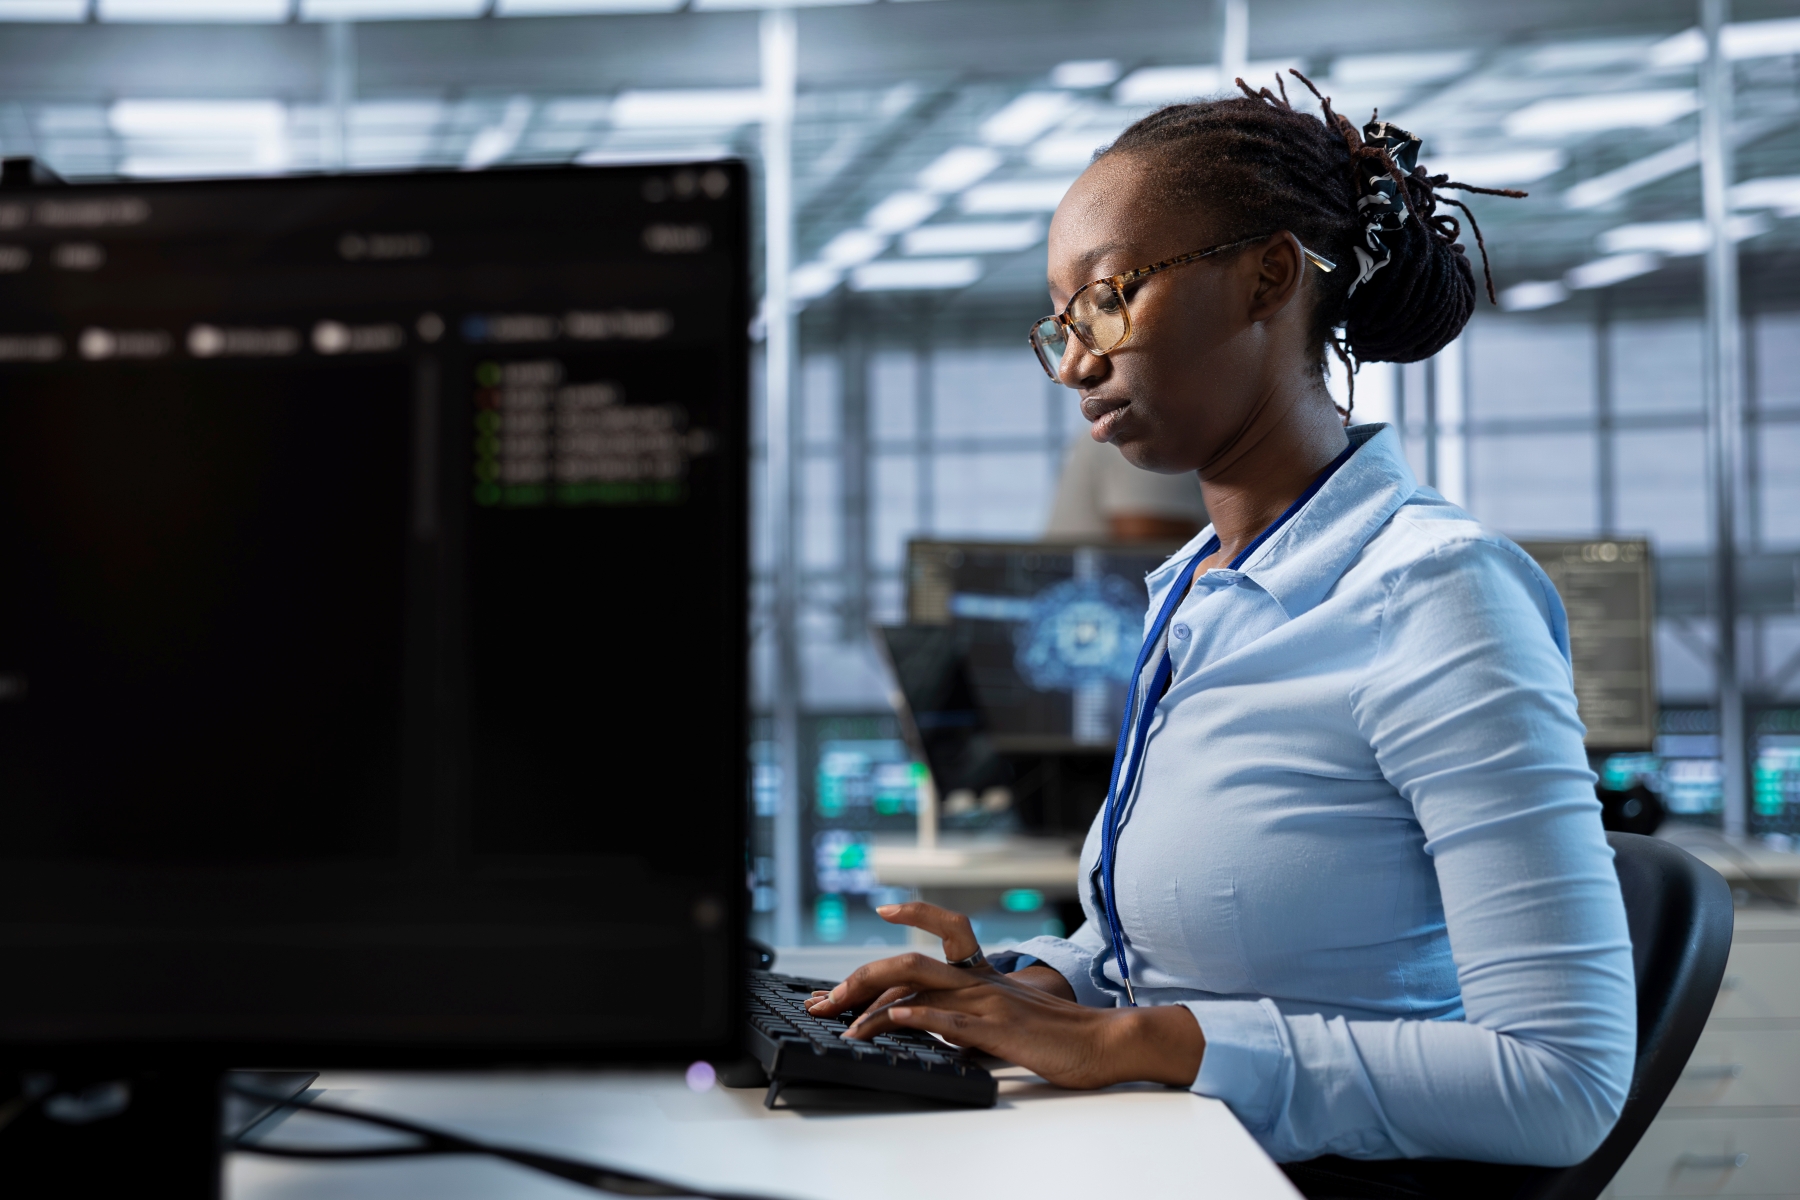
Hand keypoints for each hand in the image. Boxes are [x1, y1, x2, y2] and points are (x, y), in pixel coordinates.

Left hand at [802, 901, 1204, 1090]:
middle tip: (828, 997)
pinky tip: (891, 1019)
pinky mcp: (997, 1030)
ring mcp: (988, 1003)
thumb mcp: (1009, 1019)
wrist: (1107, 1042)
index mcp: (986, 975)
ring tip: (841, 1017)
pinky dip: (916, 1017)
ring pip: (920, 988)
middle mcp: (982, 981)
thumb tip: (939, 1029)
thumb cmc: (1062, 1036)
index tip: (885, 906)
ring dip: (872, 1004)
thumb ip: (973, 1018)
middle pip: (911, 961)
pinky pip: (949, 1019)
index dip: (917, 910)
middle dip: (861, 977)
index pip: (949, 926)